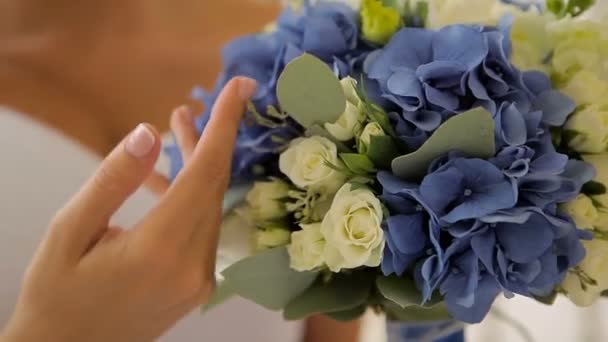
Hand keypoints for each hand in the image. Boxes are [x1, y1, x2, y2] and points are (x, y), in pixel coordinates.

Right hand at [0, 77, 257, 341]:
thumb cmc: (57, 293)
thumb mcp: (71, 231)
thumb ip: (113, 180)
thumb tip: (149, 132)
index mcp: (161, 249)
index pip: (206, 173)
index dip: (225, 125)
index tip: (240, 87)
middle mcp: (192, 265)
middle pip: (212, 186)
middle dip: (208, 140)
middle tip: (191, 105)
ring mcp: (200, 278)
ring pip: (209, 205)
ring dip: (196, 167)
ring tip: (174, 127)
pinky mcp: (197, 284)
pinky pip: (201, 228)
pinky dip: (189, 197)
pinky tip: (164, 178)